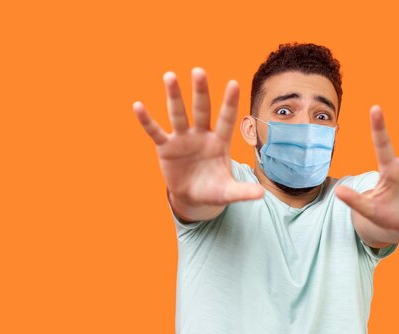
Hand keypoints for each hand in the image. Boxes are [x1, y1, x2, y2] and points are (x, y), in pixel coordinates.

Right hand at [133, 68, 263, 216]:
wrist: (192, 196)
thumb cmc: (213, 190)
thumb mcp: (227, 192)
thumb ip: (242, 191)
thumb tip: (261, 195)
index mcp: (219, 142)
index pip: (226, 119)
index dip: (230, 103)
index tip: (234, 83)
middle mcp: (201, 135)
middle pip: (202, 110)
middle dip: (200, 92)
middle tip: (199, 71)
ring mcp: (183, 139)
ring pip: (178, 114)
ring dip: (174, 96)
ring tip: (169, 76)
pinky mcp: (166, 147)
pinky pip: (155, 131)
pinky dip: (146, 120)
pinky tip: (138, 106)